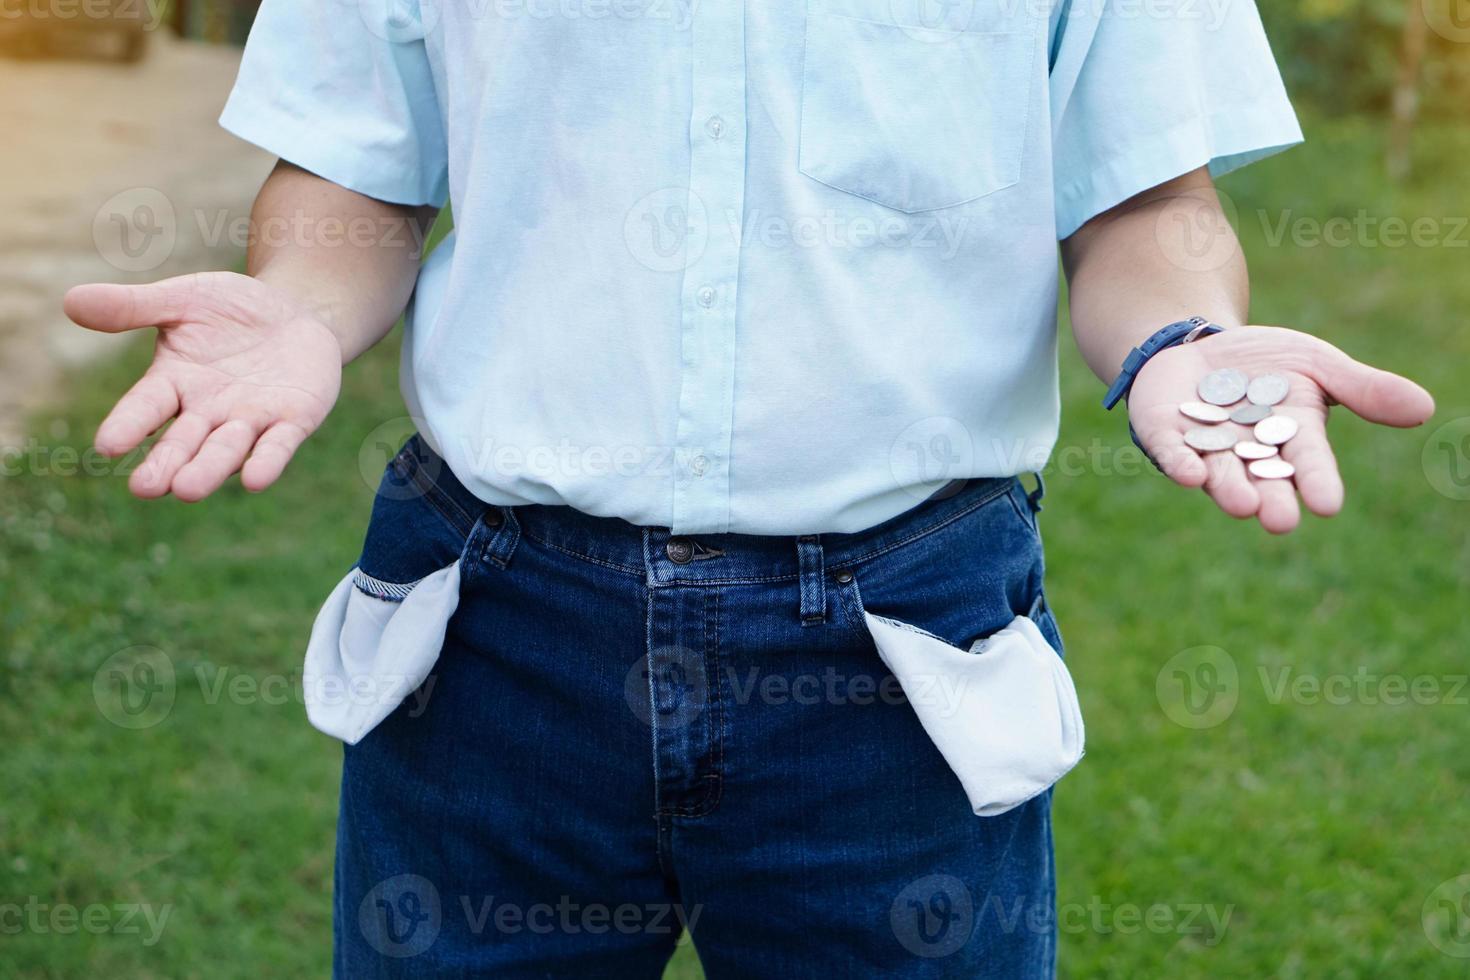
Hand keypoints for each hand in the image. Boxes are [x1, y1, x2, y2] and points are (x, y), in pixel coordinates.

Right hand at [63, 272, 342, 500]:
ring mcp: (250, 419)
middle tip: (146, 488)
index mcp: (174, 384)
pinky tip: (257, 480)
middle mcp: (208, 411)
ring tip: (187, 490)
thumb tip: (69, 301)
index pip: (144, 408)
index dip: (128, 425)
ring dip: (209, 469)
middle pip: (183, 443)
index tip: (106, 446)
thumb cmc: (231, 310)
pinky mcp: (292, 420)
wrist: (296, 312)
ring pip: (226, 451)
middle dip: (166, 465)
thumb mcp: (182, 300)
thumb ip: (133, 307)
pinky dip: (267, 462)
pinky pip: (277, 446)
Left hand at [1127, 325, 1434, 533]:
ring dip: (1229, 488)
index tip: (1328, 505)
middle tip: (1280, 522)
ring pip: (1218, 472)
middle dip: (1271, 498)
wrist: (1201, 347)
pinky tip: (1187, 475)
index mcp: (1291, 436)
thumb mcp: (1317, 365)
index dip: (1317, 481)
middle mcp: (1248, 451)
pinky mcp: (1165, 434)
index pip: (1308, 461)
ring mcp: (1205, 445)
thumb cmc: (1267, 363)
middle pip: (1262, 477)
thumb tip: (1423, 408)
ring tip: (1242, 504)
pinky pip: (1171, 452)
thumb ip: (1363, 389)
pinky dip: (1180, 462)